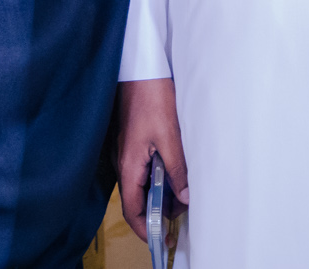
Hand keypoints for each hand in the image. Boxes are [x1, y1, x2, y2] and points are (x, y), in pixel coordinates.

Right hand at [115, 78, 189, 240]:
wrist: (141, 69)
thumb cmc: (151, 97)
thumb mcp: (170, 137)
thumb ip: (176, 170)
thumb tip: (184, 198)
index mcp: (128, 164)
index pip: (132, 209)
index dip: (146, 228)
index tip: (162, 238)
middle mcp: (123, 161)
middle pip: (136, 199)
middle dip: (157, 211)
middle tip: (182, 211)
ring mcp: (126, 151)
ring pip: (141, 183)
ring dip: (159, 193)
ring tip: (183, 192)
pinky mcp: (132, 141)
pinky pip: (142, 168)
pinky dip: (158, 176)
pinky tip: (174, 171)